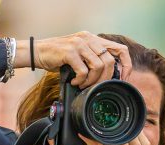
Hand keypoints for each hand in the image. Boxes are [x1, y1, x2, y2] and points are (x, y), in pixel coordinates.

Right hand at [13, 31, 132, 87]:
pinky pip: (83, 71)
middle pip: (110, 61)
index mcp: (94, 38)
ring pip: (98, 66)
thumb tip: (109, 77)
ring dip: (92, 80)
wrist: (37, 52)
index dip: (126, 65)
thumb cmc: (58, 56)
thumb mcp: (79, 53)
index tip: (123, 78)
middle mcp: (88, 38)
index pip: (120, 49)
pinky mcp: (70, 52)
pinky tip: (74, 82)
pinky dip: (80, 80)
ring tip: (83, 84)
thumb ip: (92, 58)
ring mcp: (80, 44)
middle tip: (96, 86)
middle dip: (106, 78)